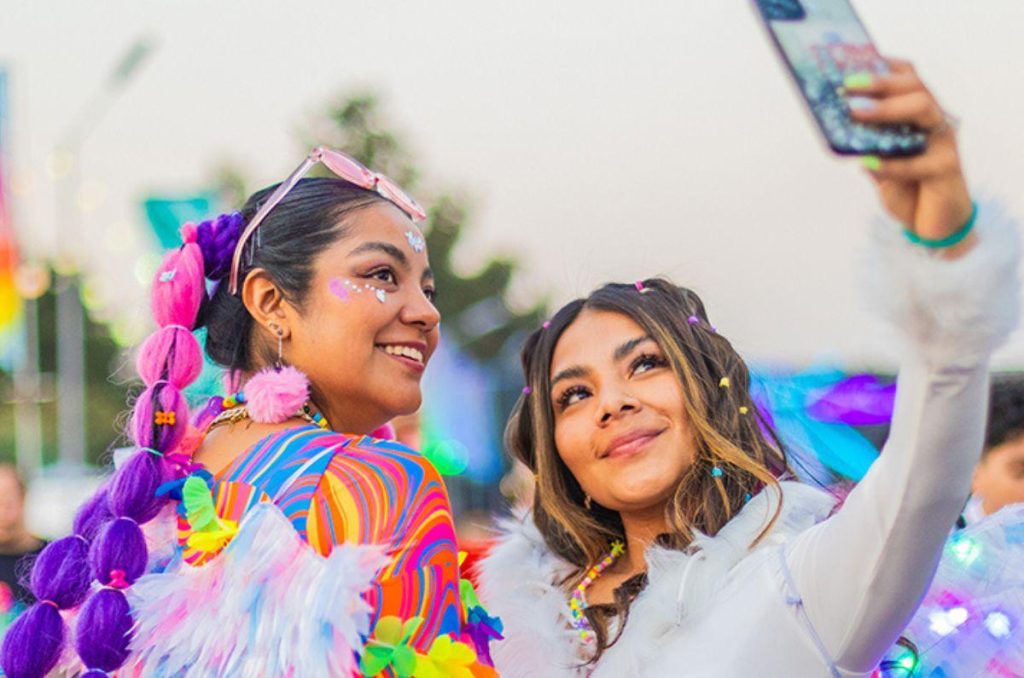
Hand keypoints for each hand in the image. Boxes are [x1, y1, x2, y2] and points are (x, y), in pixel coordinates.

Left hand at [846, 59, 974, 253]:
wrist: (931, 226)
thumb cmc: (905, 189)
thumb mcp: (877, 163)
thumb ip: (865, 145)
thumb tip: (834, 124)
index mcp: (917, 115)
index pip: (907, 78)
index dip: (883, 68)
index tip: (852, 63)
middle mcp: (933, 121)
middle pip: (914, 86)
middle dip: (880, 83)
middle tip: (847, 85)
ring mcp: (943, 141)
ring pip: (922, 108)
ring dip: (887, 108)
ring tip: (856, 112)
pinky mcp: (947, 168)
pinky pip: (918, 161)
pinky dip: (891, 163)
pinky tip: (867, 163)